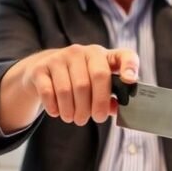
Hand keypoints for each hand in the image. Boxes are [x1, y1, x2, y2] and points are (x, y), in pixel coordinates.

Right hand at [19, 44, 138, 124]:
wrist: (42, 71)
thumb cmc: (76, 80)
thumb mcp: (95, 85)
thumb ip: (109, 97)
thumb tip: (116, 109)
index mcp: (101, 55)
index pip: (123, 55)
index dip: (129, 66)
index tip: (130, 80)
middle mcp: (81, 51)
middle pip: (96, 77)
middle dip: (97, 104)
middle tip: (95, 119)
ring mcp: (60, 57)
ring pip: (69, 89)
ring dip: (73, 111)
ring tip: (73, 119)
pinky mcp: (41, 68)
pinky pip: (49, 92)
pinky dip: (55, 107)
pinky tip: (57, 113)